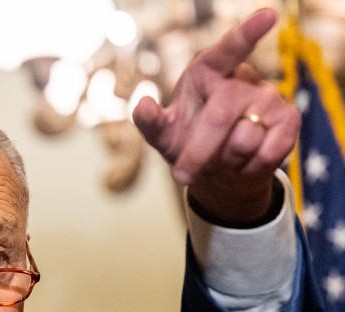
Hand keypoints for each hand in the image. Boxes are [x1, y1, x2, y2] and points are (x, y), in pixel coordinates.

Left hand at [132, 9, 299, 225]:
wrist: (217, 173)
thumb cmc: (187, 143)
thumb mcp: (163, 135)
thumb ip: (150, 121)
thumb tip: (143, 105)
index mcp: (208, 71)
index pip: (229, 48)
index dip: (248, 32)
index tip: (268, 15)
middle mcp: (242, 79)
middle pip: (221, 114)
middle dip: (198, 151)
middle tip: (181, 175)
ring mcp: (270, 98)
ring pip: (244, 137)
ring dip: (224, 160)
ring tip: (221, 158)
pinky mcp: (289, 121)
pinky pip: (267, 152)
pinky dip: (248, 167)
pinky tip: (243, 163)